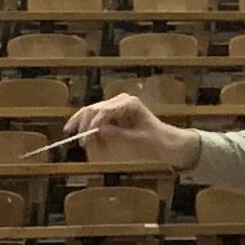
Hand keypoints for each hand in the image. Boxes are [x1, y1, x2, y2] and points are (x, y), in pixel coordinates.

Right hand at [59, 93, 193, 168]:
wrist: (165, 142)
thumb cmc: (155, 140)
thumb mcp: (137, 139)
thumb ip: (118, 134)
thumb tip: (98, 130)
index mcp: (129, 103)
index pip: (104, 110)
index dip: (93, 123)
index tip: (86, 137)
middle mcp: (121, 101)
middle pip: (94, 108)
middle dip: (84, 125)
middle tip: (79, 142)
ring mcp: (116, 106)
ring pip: (92, 113)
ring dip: (85, 128)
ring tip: (84, 144)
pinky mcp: (113, 114)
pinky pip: (97, 120)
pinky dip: (92, 131)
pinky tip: (91, 142)